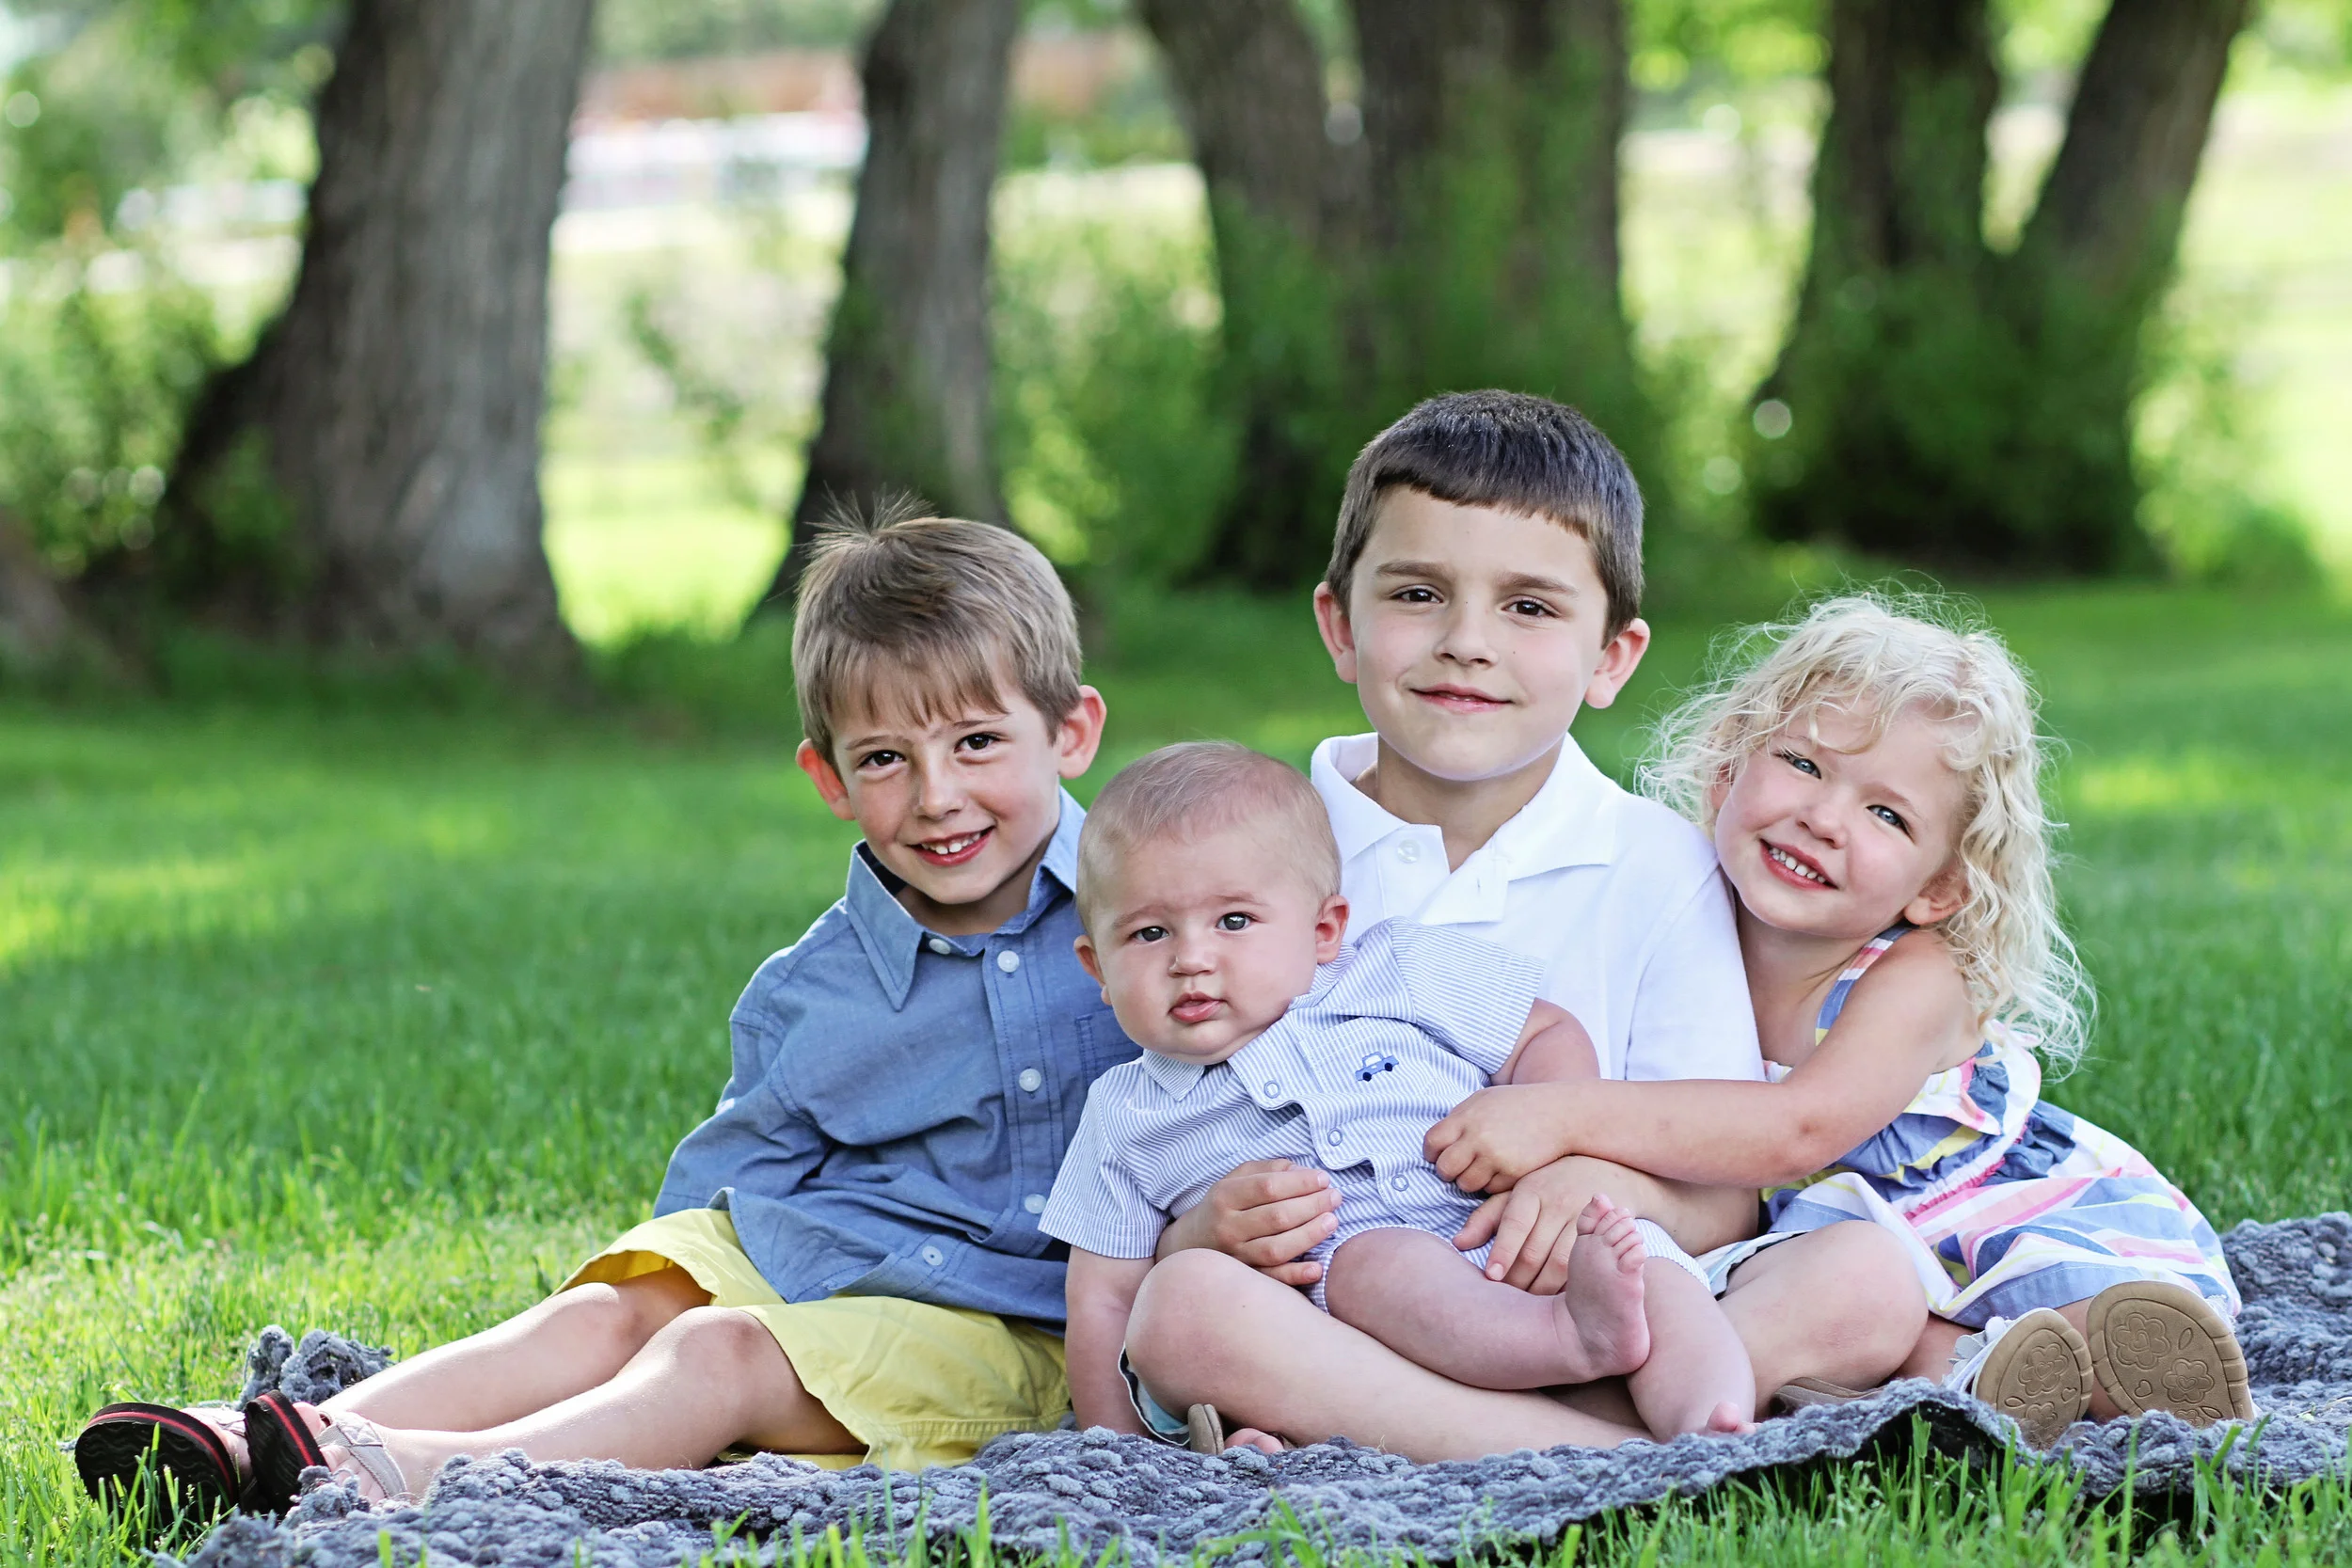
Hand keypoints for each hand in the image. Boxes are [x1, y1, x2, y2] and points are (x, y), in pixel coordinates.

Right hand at [1159, 1159, 1339, 1287]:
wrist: (1190, 1243)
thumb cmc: (1222, 1206)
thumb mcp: (1235, 1179)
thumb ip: (1266, 1170)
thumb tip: (1300, 1169)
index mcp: (1225, 1196)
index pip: (1267, 1187)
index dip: (1300, 1182)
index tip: (1324, 1179)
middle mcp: (1228, 1227)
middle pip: (1277, 1216)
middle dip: (1312, 1205)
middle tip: (1335, 1197)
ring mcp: (1235, 1256)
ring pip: (1276, 1248)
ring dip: (1309, 1235)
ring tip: (1332, 1222)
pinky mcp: (1244, 1278)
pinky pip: (1273, 1279)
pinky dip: (1296, 1275)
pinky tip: (1318, 1268)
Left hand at [1424, 1083, 1577, 1193]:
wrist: (1559, 1113)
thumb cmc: (1518, 1105)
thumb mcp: (1484, 1100)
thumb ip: (1459, 1119)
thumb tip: (1435, 1144)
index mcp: (1467, 1117)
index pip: (1432, 1143)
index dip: (1432, 1152)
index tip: (1439, 1155)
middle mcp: (1478, 1138)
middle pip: (1445, 1168)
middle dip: (1448, 1171)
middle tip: (1458, 1168)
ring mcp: (1495, 1157)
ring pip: (1465, 1184)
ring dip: (1469, 1180)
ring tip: (1481, 1168)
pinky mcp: (1512, 1174)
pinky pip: (1489, 1189)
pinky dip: (1491, 1184)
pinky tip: (1500, 1170)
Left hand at [1452, 1156, 1629, 1293]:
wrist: (1603, 1165)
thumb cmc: (1548, 1185)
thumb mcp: (1517, 1193)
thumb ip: (1487, 1218)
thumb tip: (1459, 1244)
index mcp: (1531, 1190)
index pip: (1514, 1224)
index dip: (1502, 1252)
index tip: (1491, 1275)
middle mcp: (1558, 1203)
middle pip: (1534, 1251)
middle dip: (1517, 1280)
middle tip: (1503, 1300)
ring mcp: (1584, 1219)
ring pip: (1560, 1265)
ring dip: (1541, 1289)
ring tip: (1526, 1305)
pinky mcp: (1603, 1235)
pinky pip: (1584, 1268)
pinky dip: (1566, 1287)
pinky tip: (1554, 1298)